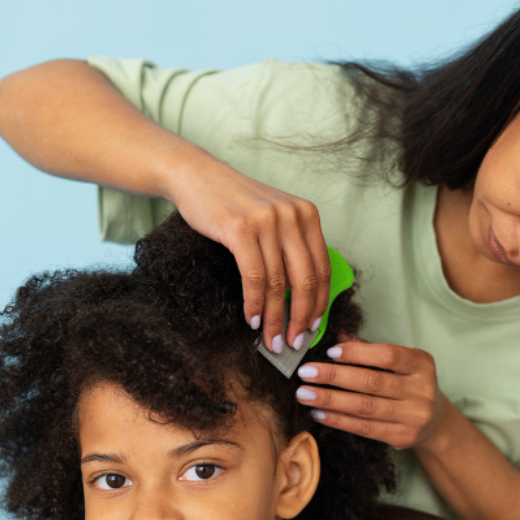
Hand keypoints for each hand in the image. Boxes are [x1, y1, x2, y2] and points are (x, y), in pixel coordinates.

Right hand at [168, 150, 331, 353]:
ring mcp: (267, 221)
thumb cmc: (234, 204)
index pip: (323, 269)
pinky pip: (254, 277)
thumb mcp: (273, 218)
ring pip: (278, 284)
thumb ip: (290, 248)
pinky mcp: (240, 229)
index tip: (313, 328)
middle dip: (301, 319)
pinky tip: (251, 319)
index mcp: (307, 214)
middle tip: (293, 342)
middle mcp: (292, 215)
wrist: (196, 176)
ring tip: (271, 340)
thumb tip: (301, 300)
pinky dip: (254, 304)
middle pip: (306, 280)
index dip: (319, 304)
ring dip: (274, 319)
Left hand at [293, 334, 451, 450]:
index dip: (357, 354)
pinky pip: (364, 428)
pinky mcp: (402, 437)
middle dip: (334, 377)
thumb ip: (370, 350)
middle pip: (372, 382)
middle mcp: (422, 390)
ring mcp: (414, 416)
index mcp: (421, 364)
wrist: (435, 421)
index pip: (388, 356)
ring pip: (365, 407)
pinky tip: (319, 413)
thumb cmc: (408, 383)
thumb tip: (338, 336)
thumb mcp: (399, 363)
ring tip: (304, 394)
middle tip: (305, 373)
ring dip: (330, 400)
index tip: (329, 353)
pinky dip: (339, 420)